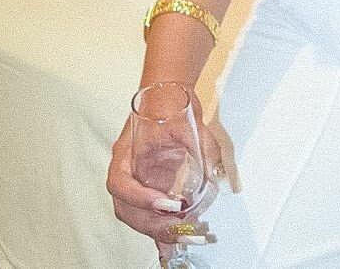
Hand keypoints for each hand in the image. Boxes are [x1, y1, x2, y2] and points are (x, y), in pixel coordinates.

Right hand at [107, 91, 223, 259]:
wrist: (168, 94)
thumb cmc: (172, 104)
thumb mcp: (189, 123)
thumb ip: (204, 149)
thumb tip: (218, 177)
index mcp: (126, 153)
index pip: (121, 184)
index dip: (142, 199)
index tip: (168, 205)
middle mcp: (126, 172)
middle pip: (127, 209)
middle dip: (154, 225)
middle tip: (183, 229)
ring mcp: (134, 182)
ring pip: (136, 217)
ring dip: (159, 231)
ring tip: (187, 236)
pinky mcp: (147, 189)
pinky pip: (148, 215)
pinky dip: (160, 231)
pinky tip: (174, 246)